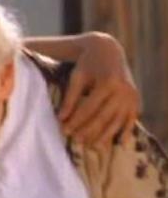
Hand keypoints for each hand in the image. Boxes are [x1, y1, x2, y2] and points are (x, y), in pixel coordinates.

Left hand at [58, 32, 140, 146]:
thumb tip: (61, 118)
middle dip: (88, 131)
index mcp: (107, 83)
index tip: (64, 130)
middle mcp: (123, 91)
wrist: (108, 51)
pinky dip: (125, 132)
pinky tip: (119, 144)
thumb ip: (70, 98)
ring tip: (91, 146)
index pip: (89, 108)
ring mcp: (131, 97)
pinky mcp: (136, 100)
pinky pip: (130, 120)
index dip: (76, 121)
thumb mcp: (77, 77)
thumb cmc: (88, 65)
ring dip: (105, 136)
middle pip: (103, 117)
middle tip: (75, 140)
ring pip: (117, 121)